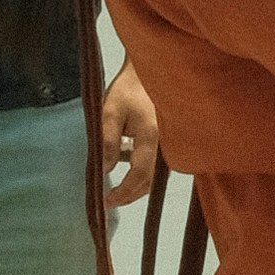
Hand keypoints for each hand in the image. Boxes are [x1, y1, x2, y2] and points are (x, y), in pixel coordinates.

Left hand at [98, 71, 162, 210]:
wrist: (150, 73)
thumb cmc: (128, 90)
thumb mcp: (110, 111)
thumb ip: (107, 141)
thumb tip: (104, 170)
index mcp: (152, 135)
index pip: (140, 174)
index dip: (124, 191)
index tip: (107, 201)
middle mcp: (166, 144)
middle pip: (150, 181)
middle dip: (130, 194)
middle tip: (109, 201)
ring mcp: (169, 145)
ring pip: (156, 176)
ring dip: (136, 185)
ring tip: (116, 189)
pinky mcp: (168, 144)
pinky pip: (157, 166)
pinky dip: (142, 173)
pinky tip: (126, 165)